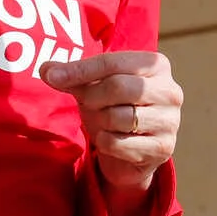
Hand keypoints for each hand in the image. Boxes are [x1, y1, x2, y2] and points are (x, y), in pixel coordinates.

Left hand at [39, 52, 180, 189]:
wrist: (131, 152)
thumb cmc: (113, 109)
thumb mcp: (94, 88)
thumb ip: (73, 77)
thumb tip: (45, 70)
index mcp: (157, 65)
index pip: (112, 62)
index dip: (80, 70)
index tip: (51, 76)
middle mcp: (170, 90)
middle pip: (118, 86)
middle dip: (93, 97)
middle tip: (86, 105)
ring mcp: (170, 121)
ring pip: (119, 117)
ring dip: (100, 122)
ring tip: (103, 123)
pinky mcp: (163, 148)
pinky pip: (119, 143)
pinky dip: (106, 143)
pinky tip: (112, 141)